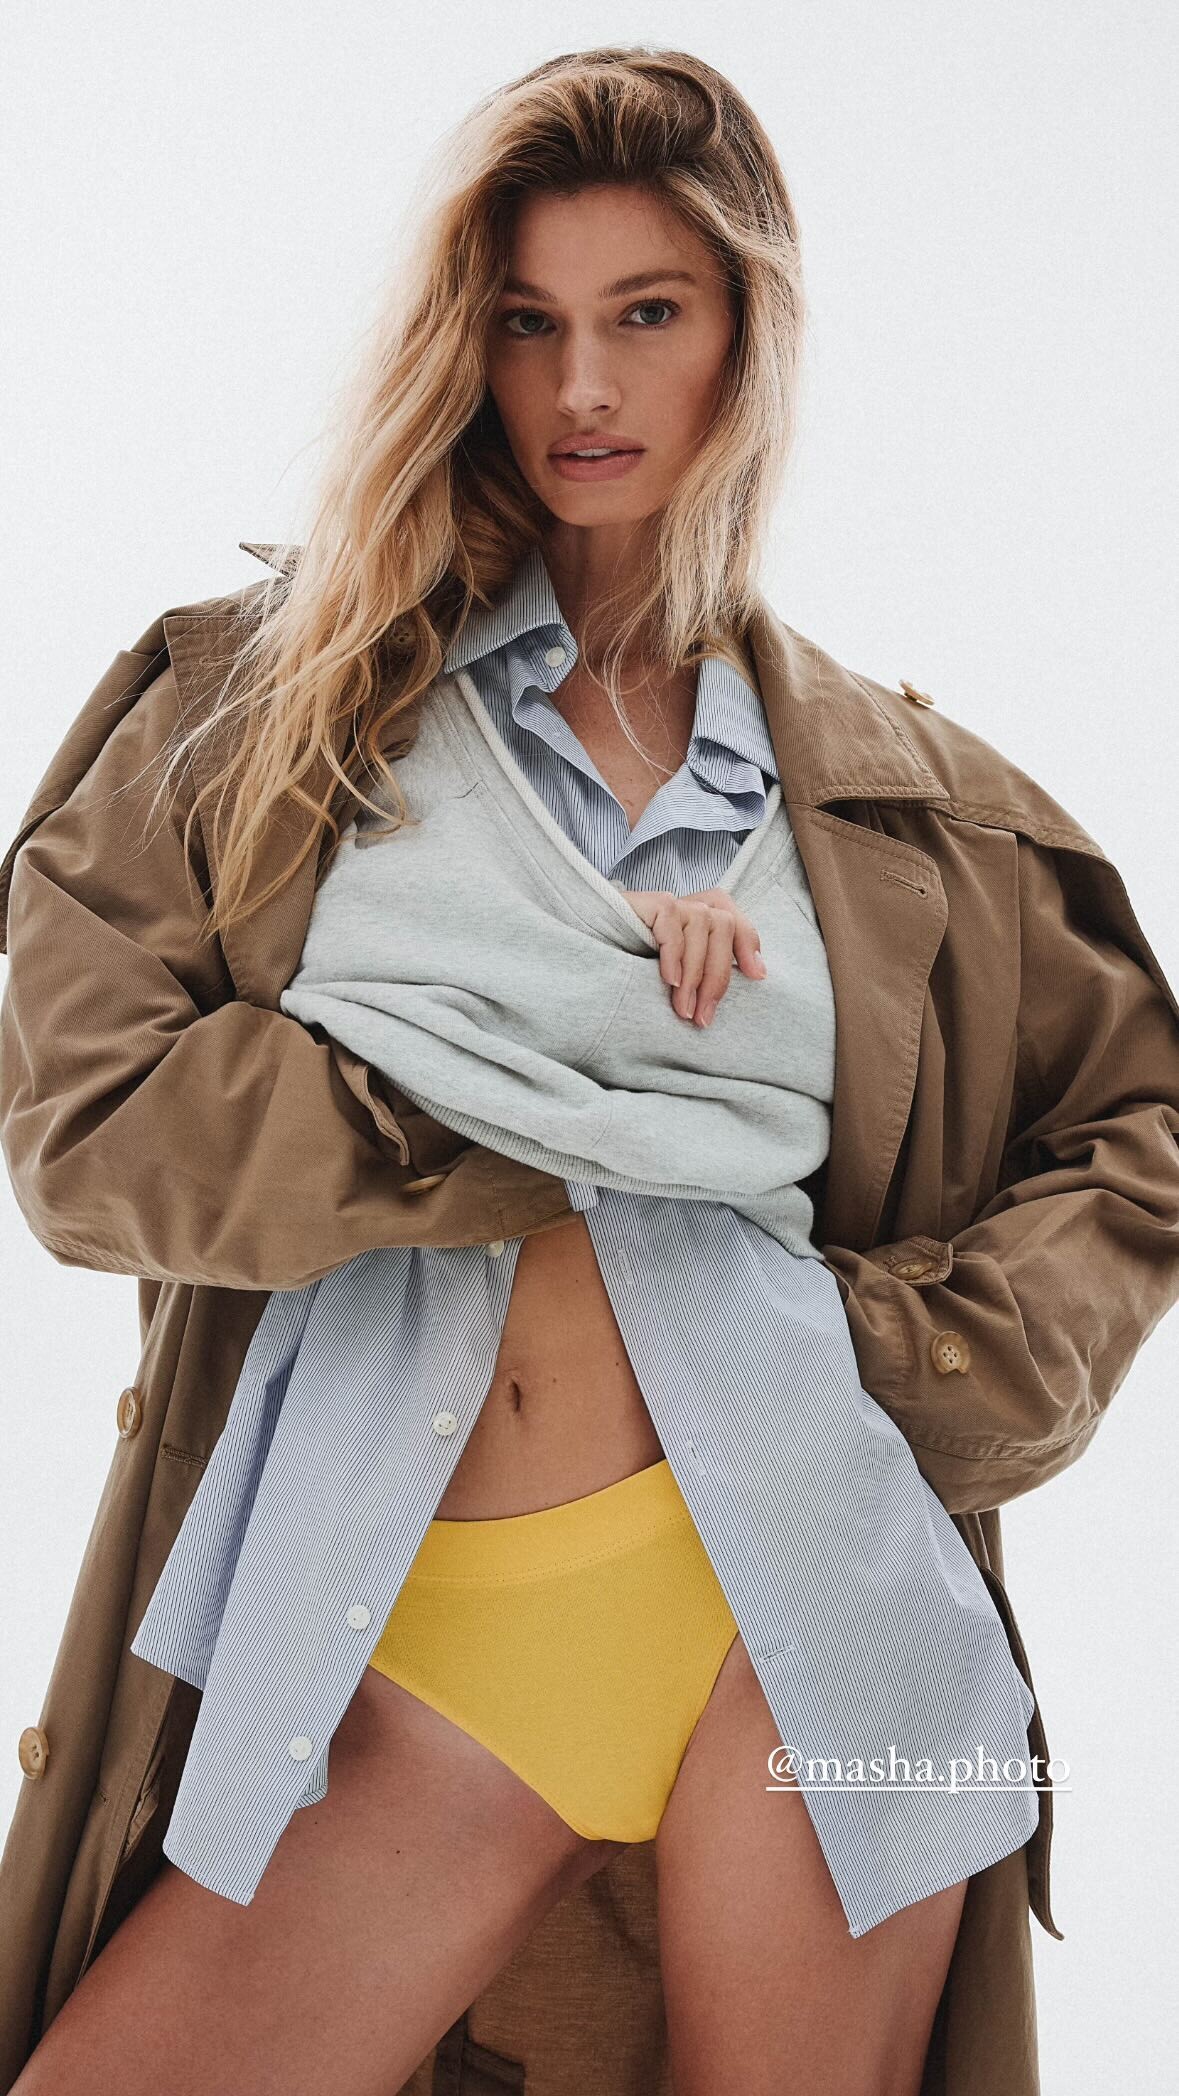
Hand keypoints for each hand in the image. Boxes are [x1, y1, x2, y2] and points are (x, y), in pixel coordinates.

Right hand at [619, 886, 767, 1026]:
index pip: (737, 922)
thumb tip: (752, 979)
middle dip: (717, 977)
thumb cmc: (637, 965)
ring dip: (694, 975)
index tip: (756, 978)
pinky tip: (668, 981)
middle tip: (702, 1016)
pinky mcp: (653, 902)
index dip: (749, 946)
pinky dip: (674, 955)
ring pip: (703, 926)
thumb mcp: (680, 975)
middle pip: (724, 928)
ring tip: (682, 1008)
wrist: (591, 947)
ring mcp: (673, 902)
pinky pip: (674, 926)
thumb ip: (707, 973)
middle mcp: (692, 905)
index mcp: (705, 918)